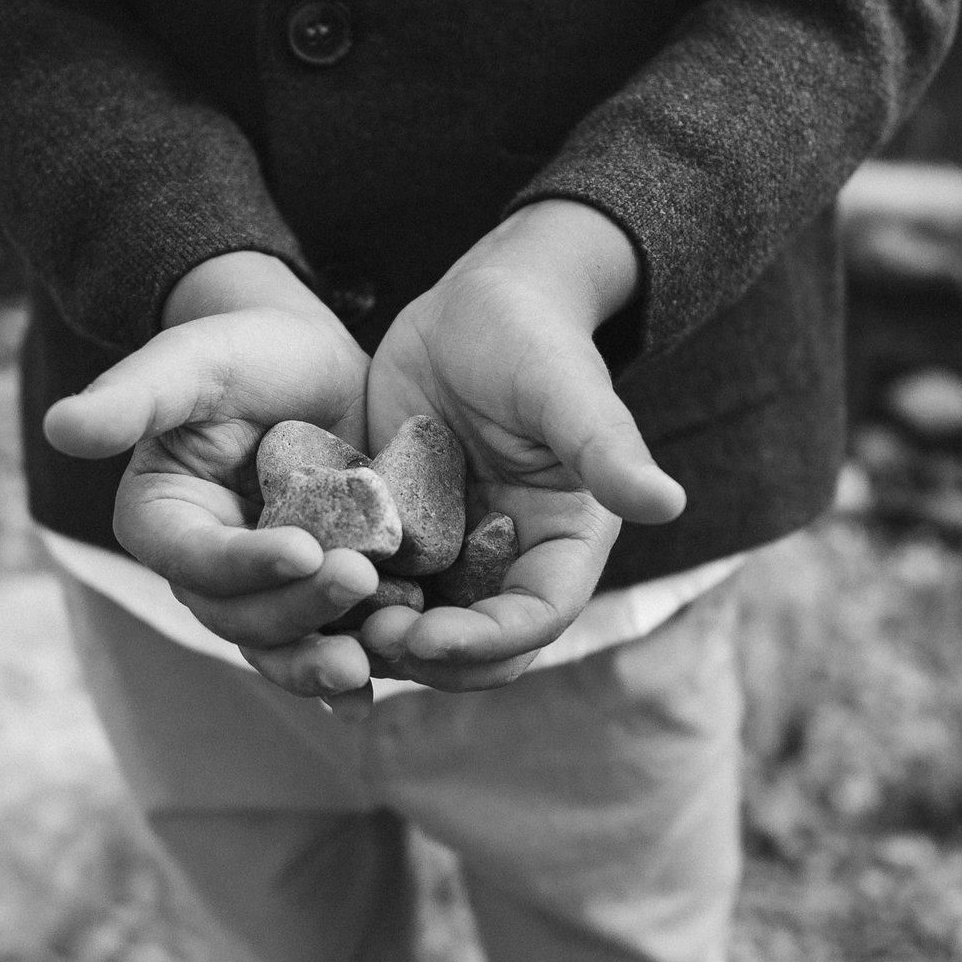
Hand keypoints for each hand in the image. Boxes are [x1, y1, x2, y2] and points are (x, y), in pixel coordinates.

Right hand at [43, 252, 380, 698]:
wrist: (311, 362)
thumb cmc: (242, 349)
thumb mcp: (192, 361)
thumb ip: (132, 396)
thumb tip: (60, 427)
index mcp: (161, 519)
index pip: (195, 559)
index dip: (244, 563)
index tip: (303, 548)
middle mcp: (204, 567)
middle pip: (239, 615)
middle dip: (297, 609)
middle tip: (360, 580)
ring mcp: (260, 588)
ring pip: (277, 644)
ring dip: (316, 664)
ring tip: (367, 663)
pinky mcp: (313, 594)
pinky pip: (322, 644)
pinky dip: (346, 672)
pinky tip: (378, 690)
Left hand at [357, 201, 684, 690]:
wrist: (469, 303)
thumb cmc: (532, 336)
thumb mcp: (567, 391)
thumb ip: (608, 450)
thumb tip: (669, 501)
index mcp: (562, 543)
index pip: (533, 620)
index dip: (483, 644)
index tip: (425, 641)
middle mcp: (508, 562)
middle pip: (475, 648)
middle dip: (424, 658)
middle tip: (363, 641)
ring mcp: (450, 553)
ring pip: (415, 629)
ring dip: (373, 640)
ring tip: (320, 623)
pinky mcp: (397, 535)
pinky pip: (368, 585)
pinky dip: (336, 600)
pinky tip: (292, 595)